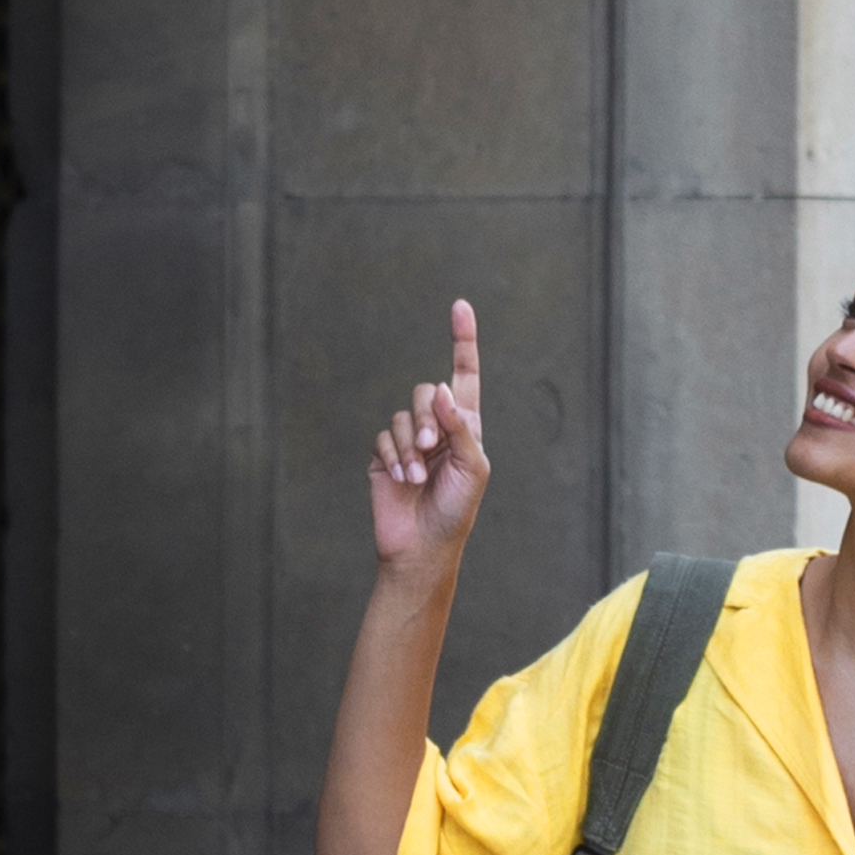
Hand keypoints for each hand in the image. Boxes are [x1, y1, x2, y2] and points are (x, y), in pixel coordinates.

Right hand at [367, 299, 490, 585]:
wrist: (422, 548)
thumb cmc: (456, 510)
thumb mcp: (471, 467)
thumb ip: (458, 426)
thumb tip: (438, 388)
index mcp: (466, 426)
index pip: (464, 375)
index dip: (463, 340)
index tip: (460, 306)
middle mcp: (437, 427)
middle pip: (425, 392)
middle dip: (426, 417)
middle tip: (430, 448)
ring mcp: (409, 441)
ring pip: (402, 416)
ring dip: (409, 446)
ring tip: (415, 477)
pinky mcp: (383, 456)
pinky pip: (383, 437)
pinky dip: (392, 457)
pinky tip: (400, 480)